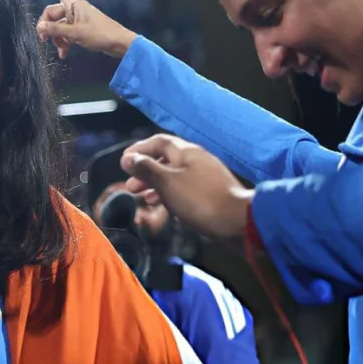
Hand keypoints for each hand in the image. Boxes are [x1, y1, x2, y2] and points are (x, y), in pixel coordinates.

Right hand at [32, 0, 136, 59]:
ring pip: (58, 26)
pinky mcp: (80, 29)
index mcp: (74, 3)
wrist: (118, 43)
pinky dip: (63, 42)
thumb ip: (57, 30)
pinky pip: (66, 33)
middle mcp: (74, 9)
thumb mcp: (76, 33)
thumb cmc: (100, 34)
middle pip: (52, 13)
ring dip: (56, 38)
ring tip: (60, 49)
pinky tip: (63, 54)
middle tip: (43, 40)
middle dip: (47, 26)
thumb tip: (39, 26)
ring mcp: (77, 19)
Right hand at [118, 134, 251, 240]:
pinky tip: (167, 208)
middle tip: (130, 186)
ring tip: (144, 198)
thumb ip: (146, 169)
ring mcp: (207, 176)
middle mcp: (198, 159)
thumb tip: (128, 158)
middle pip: (166, 159)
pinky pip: (186, 189)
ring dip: (157, 185)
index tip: (124, 161)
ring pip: (176, 176)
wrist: (238, 222)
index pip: (158, 141)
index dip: (139, 149)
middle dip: (146, 171)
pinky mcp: (213, 194)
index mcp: (187, 152)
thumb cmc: (200, 200)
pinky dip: (172, 195)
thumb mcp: (167, 183)